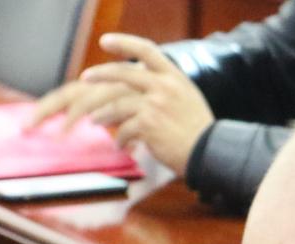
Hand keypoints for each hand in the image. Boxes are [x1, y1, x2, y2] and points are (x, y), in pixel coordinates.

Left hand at [63, 33, 213, 175]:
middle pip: (124, 73)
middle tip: (85, 77)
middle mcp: (163, 86)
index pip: (146, 49)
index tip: (105, 41)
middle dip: (100, 73)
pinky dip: (120, 139)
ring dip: (103, 115)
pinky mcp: (149, 126)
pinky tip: (120, 145)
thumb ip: (165, 84)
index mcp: (173, 76)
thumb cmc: (197, 128)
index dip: (124, 43)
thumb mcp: (186, 95)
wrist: (209, 151)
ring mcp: (155, 105)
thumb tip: (142, 73)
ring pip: (118, 105)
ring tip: (94, 120)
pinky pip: (125, 129)